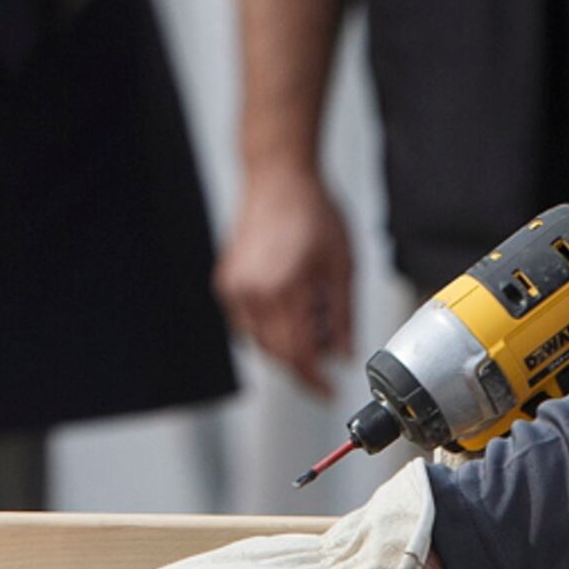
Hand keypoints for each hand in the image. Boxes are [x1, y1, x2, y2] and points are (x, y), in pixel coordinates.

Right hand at [215, 163, 357, 394]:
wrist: (279, 178)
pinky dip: (266, 326)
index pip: (298, 355)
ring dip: (284, 345)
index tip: (328, 390)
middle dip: (303, 364)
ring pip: (258, 342)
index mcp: (285, 289)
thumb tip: (343, 354)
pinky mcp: (225, 282)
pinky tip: (287, 306)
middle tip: (326, 356)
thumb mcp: (342, 265)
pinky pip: (245, 323)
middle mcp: (253, 292)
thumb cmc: (312, 211)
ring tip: (311, 320)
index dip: (315, 380)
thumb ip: (343, 317)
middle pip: (276, 353)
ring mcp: (234, 288)